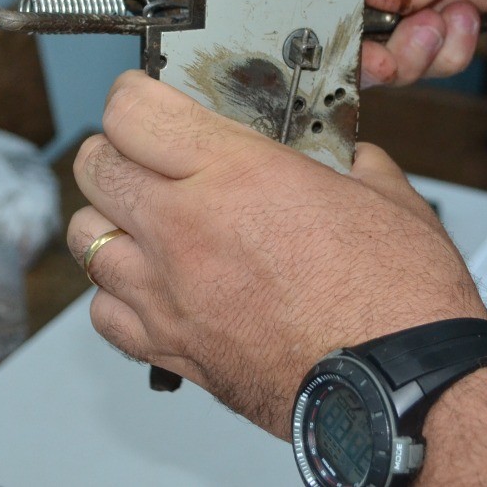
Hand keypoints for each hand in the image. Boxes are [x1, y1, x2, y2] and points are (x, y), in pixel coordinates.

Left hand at [66, 71, 486, 438]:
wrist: (402, 391)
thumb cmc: (399, 301)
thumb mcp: (382, 194)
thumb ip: (343, 160)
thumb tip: (341, 155)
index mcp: (238, 174)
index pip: (132, 111)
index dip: (134, 94)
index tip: (145, 97)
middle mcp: (188, 230)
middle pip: (95, 167)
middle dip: (115, 148)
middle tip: (143, 151)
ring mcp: (171, 294)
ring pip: (85, 237)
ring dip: (109, 218)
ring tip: (142, 217)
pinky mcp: (172, 350)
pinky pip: (105, 312)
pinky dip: (116, 294)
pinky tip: (150, 284)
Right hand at [269, 0, 486, 84]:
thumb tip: (379, 0)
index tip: (293, 22)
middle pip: (329, 7)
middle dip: (354, 40)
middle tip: (380, 57)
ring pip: (379, 38)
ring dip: (405, 53)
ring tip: (440, 28)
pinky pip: (426, 45)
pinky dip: (445, 49)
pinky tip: (468, 17)